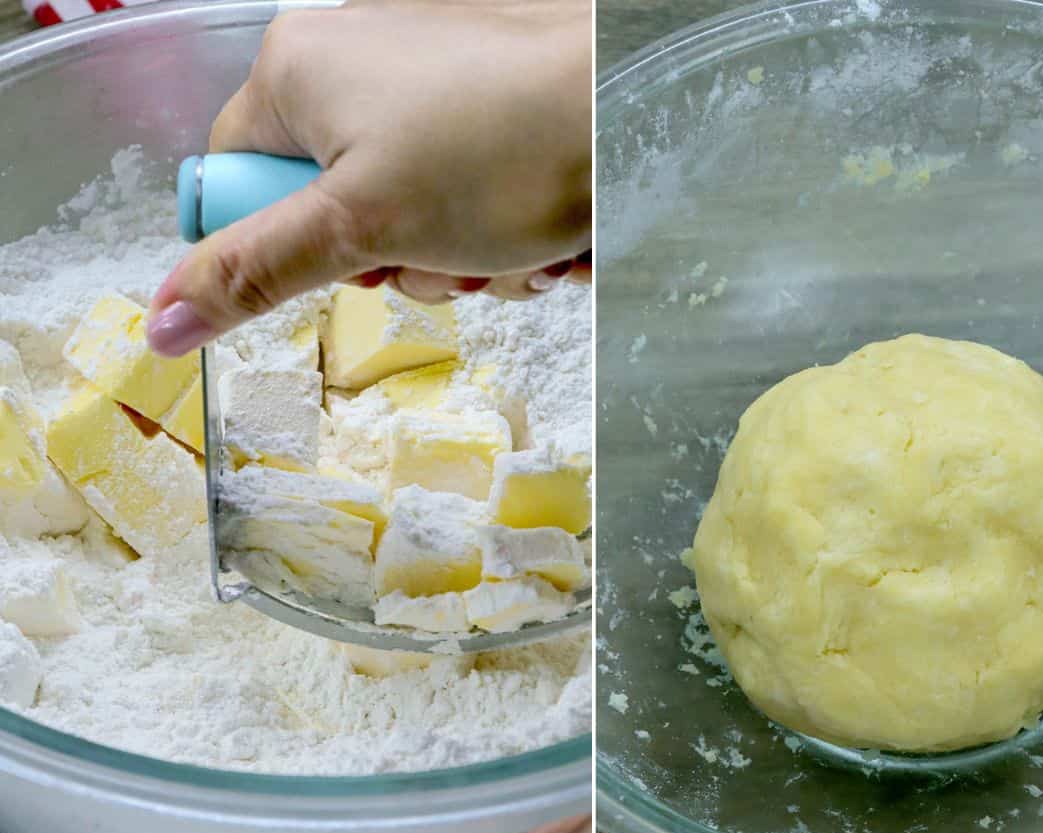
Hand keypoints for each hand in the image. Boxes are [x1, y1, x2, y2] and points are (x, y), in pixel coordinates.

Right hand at [148, 0, 590, 356]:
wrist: (641, 110)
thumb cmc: (503, 150)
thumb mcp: (363, 227)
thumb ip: (256, 271)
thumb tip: (160, 320)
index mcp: (300, 72)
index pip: (238, 178)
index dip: (285, 242)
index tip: (351, 260)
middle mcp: (359, 62)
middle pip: (334, 211)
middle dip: (397, 262)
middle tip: (440, 255)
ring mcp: (431, 85)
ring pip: (411, 218)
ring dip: (461, 260)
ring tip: (510, 243)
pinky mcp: (490, 112)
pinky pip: (469, 199)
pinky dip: (503, 234)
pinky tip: (545, 231)